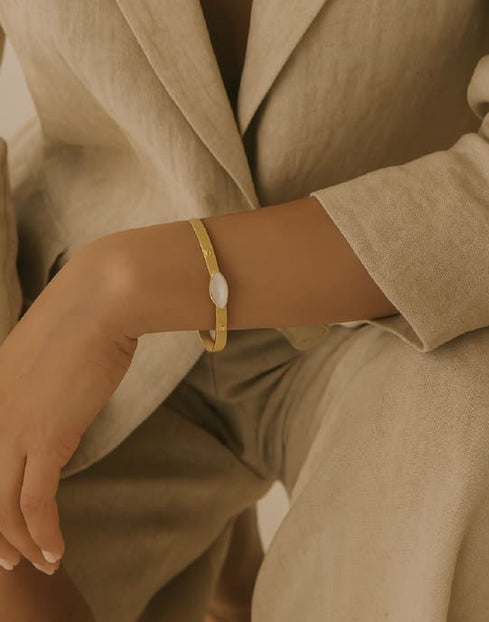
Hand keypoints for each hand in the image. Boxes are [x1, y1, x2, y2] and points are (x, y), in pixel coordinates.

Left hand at [0, 239, 137, 574]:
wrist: (103, 300)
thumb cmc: (87, 316)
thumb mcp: (51, 350)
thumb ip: (41, 379)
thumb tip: (55, 395)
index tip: (4, 524)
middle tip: (10, 561)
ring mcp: (13, 428)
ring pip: (0, 508)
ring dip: (20, 545)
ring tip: (42, 563)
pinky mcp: (45, 437)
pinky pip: (34, 504)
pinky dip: (43, 535)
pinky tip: (57, 552)